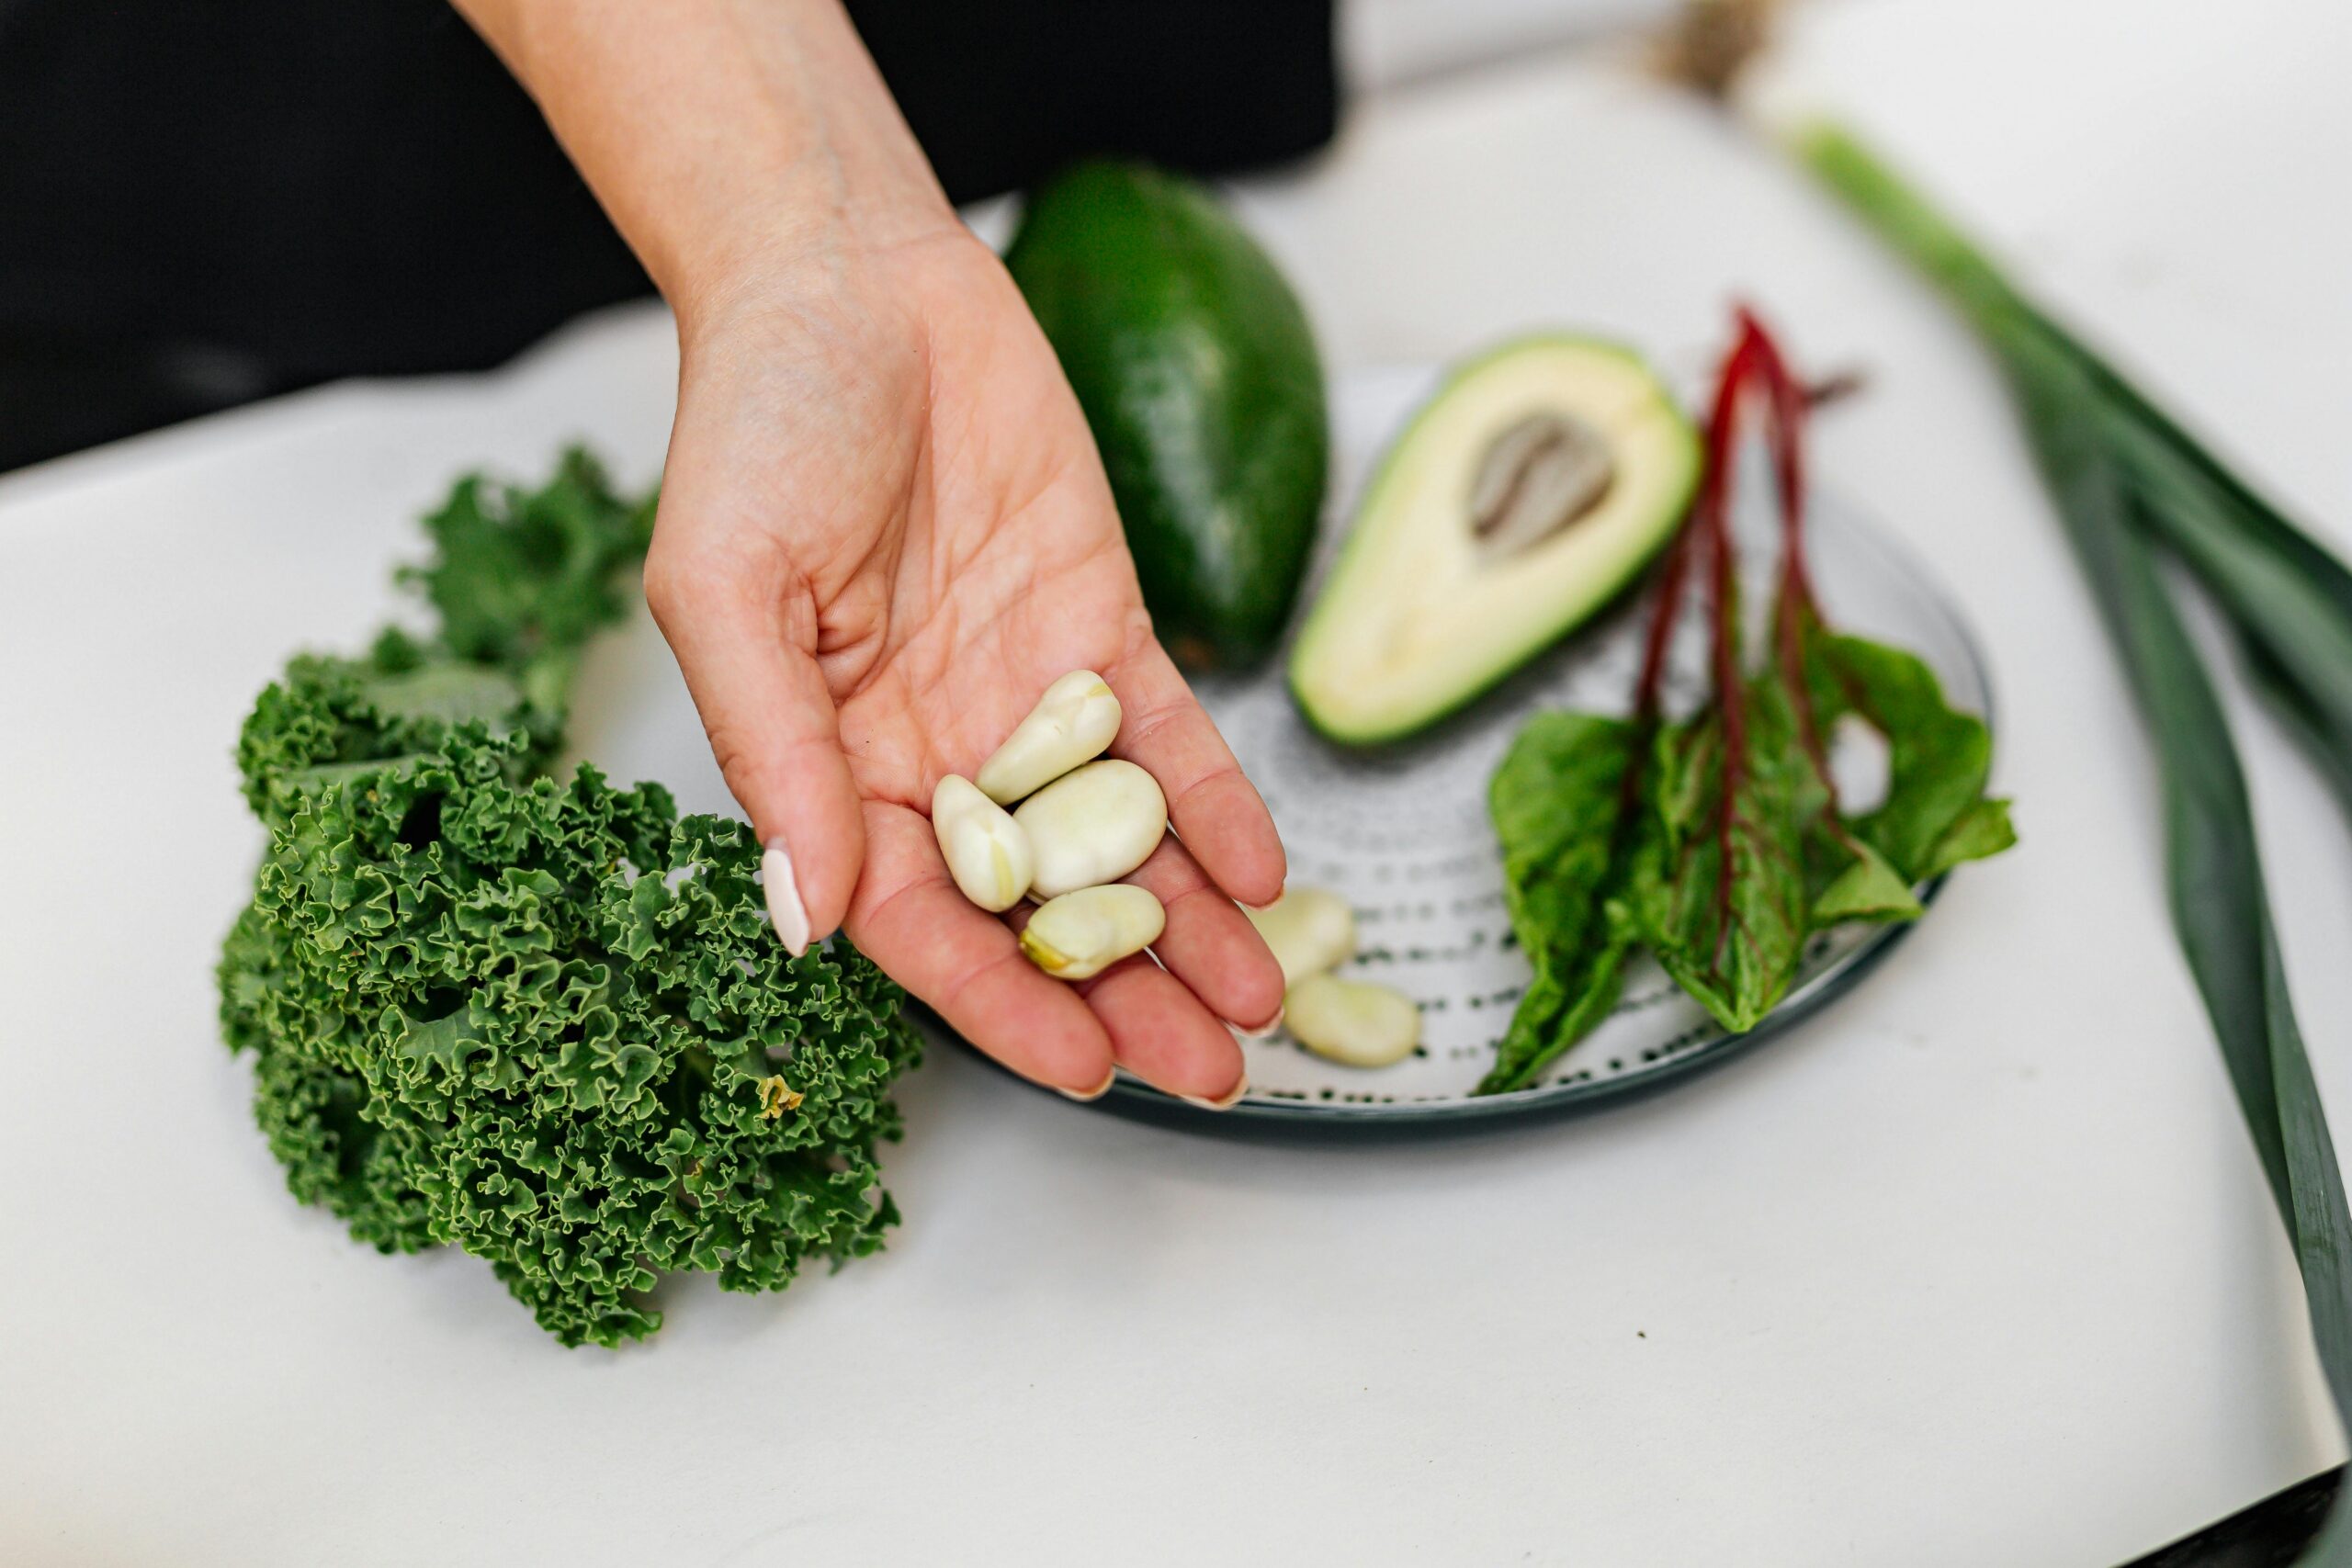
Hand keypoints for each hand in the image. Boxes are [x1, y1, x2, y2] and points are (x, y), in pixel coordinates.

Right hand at [645, 221, 1286, 1102]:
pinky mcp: (1099, 628)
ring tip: (1263, 1007)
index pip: (924, 925)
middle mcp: (938, 756)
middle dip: (1125, 994)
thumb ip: (776, 754)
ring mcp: (1025, 697)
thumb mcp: (726, 592)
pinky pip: (1170, 739)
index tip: (1083, 1069)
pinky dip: (1219, 805)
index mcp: (836, 770)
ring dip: (1191, 927)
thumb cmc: (752, 425)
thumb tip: (807, 918)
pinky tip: (1266, 871)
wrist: (853, 277)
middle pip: (1041, 909)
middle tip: (1214, 1071)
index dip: (1001, 1004)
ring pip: (1120, 843)